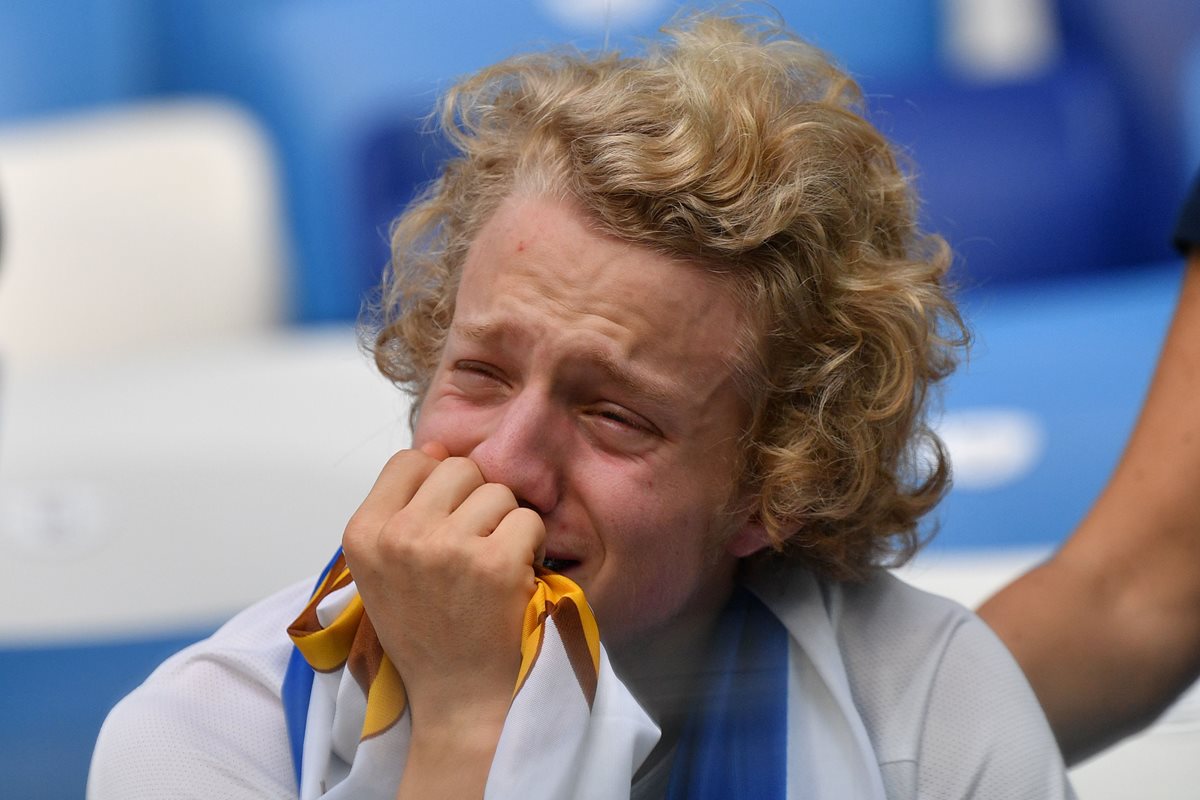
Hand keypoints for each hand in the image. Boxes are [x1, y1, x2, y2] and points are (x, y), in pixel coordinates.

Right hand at [341, 443, 544, 790]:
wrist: (459, 700)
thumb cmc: (427, 632)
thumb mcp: (387, 570)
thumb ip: (402, 507)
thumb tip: (436, 447)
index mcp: (362, 534)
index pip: (409, 460)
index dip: (437, 484)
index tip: (444, 524)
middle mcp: (398, 536)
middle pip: (459, 467)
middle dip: (476, 502)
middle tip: (473, 551)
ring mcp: (446, 548)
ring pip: (498, 491)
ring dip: (506, 525)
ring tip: (491, 570)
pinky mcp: (494, 563)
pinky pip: (528, 520)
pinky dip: (531, 547)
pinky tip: (514, 581)